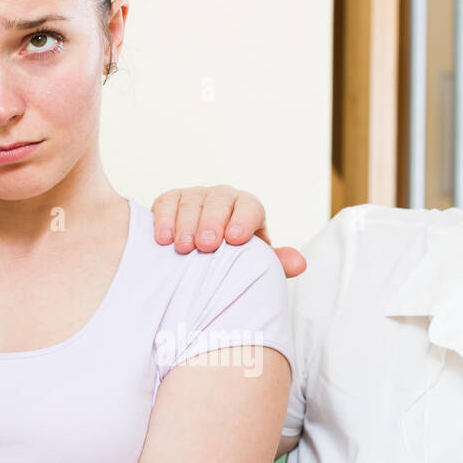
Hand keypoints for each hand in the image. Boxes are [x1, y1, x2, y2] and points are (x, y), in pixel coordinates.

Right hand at [151, 185, 306, 277]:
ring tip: (183, 248)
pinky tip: (162, 239)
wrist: (202, 262)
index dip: (243, 220)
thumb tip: (299, 264)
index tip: (235, 239)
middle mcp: (223, 199)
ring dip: (186, 225)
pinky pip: (167, 202)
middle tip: (207, 245)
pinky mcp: (171, 201)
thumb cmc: (234, 263)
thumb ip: (277, 264)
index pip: (250, 207)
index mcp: (248, 210)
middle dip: (212, 222)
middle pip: (220, 201)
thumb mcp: (255, 265)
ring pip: (192, 201)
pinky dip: (163, 218)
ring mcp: (196, 197)